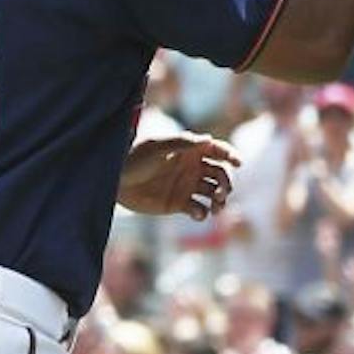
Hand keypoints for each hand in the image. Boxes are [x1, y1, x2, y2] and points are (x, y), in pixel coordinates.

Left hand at [120, 133, 241, 220]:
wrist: (116, 181)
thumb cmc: (135, 158)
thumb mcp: (157, 148)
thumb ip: (182, 143)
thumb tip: (208, 139)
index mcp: (190, 150)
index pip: (218, 151)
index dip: (231, 155)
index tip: (238, 163)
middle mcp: (193, 168)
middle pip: (221, 174)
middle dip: (226, 183)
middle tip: (221, 193)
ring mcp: (187, 186)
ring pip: (214, 193)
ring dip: (220, 200)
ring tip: (216, 206)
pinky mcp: (180, 204)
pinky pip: (199, 209)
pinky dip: (203, 213)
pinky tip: (198, 214)